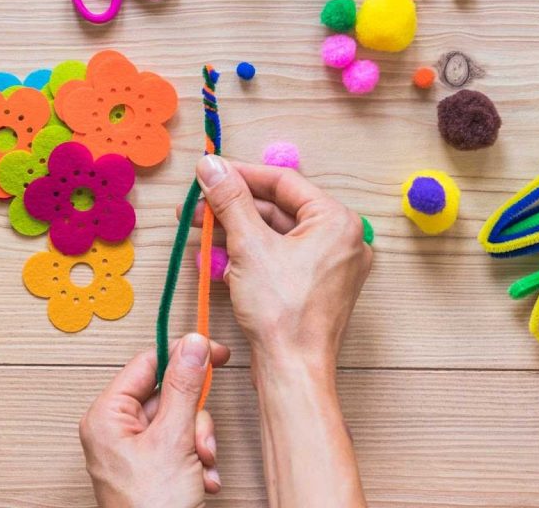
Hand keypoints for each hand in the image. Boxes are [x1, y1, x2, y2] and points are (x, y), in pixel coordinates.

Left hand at [79, 334, 229, 507]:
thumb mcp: (173, 439)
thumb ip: (184, 386)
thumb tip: (192, 344)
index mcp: (107, 416)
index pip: (147, 364)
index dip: (182, 355)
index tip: (214, 351)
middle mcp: (116, 430)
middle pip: (168, 395)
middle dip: (194, 419)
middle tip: (199, 440)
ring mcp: (134, 451)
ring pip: (180, 421)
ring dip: (199, 443)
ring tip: (200, 467)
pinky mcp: (151, 469)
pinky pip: (181, 445)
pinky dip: (197, 461)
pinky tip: (202, 481)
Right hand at [192, 157, 371, 366]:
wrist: (293, 372)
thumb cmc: (282, 313)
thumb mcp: (249, 246)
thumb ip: (230, 200)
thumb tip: (212, 166)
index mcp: (337, 221)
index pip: (284, 182)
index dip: (242, 174)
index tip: (210, 172)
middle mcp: (341, 239)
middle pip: (279, 209)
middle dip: (233, 208)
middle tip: (197, 207)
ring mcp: (331, 266)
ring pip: (276, 235)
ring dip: (236, 233)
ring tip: (199, 232)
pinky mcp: (316, 288)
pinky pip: (281, 259)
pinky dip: (251, 256)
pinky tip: (218, 260)